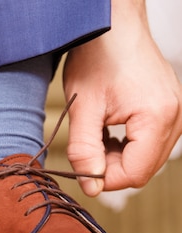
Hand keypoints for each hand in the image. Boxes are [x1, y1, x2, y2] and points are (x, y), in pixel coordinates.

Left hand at [62, 0, 181, 195]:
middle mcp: (175, 117)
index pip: (134, 173)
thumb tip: (91, 187)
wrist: (112, 24)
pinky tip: (106, 131)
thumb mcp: (82, 108)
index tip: (80, 169)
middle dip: (110, 168)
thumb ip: (85, 152)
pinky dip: (125, 145)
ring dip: (116, 156)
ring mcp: (175, 112)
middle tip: (85, 150)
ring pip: (145, 158)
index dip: (104, 179)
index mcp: (157, 117)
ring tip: (94, 135)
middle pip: (143, 168)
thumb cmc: (98, 56)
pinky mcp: (167, 109)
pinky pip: (149, 142)